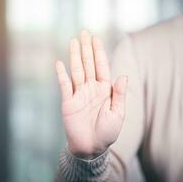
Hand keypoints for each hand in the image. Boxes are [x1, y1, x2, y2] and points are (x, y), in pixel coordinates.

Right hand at [55, 30, 127, 158]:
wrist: (91, 148)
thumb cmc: (107, 133)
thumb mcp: (118, 113)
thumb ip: (119, 94)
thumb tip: (122, 75)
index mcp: (105, 90)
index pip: (101, 66)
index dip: (99, 52)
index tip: (95, 38)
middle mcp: (91, 89)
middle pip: (88, 64)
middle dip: (86, 48)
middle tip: (84, 32)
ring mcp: (79, 94)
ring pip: (77, 70)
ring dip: (75, 56)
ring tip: (73, 41)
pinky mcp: (68, 103)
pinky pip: (64, 85)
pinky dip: (61, 74)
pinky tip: (59, 62)